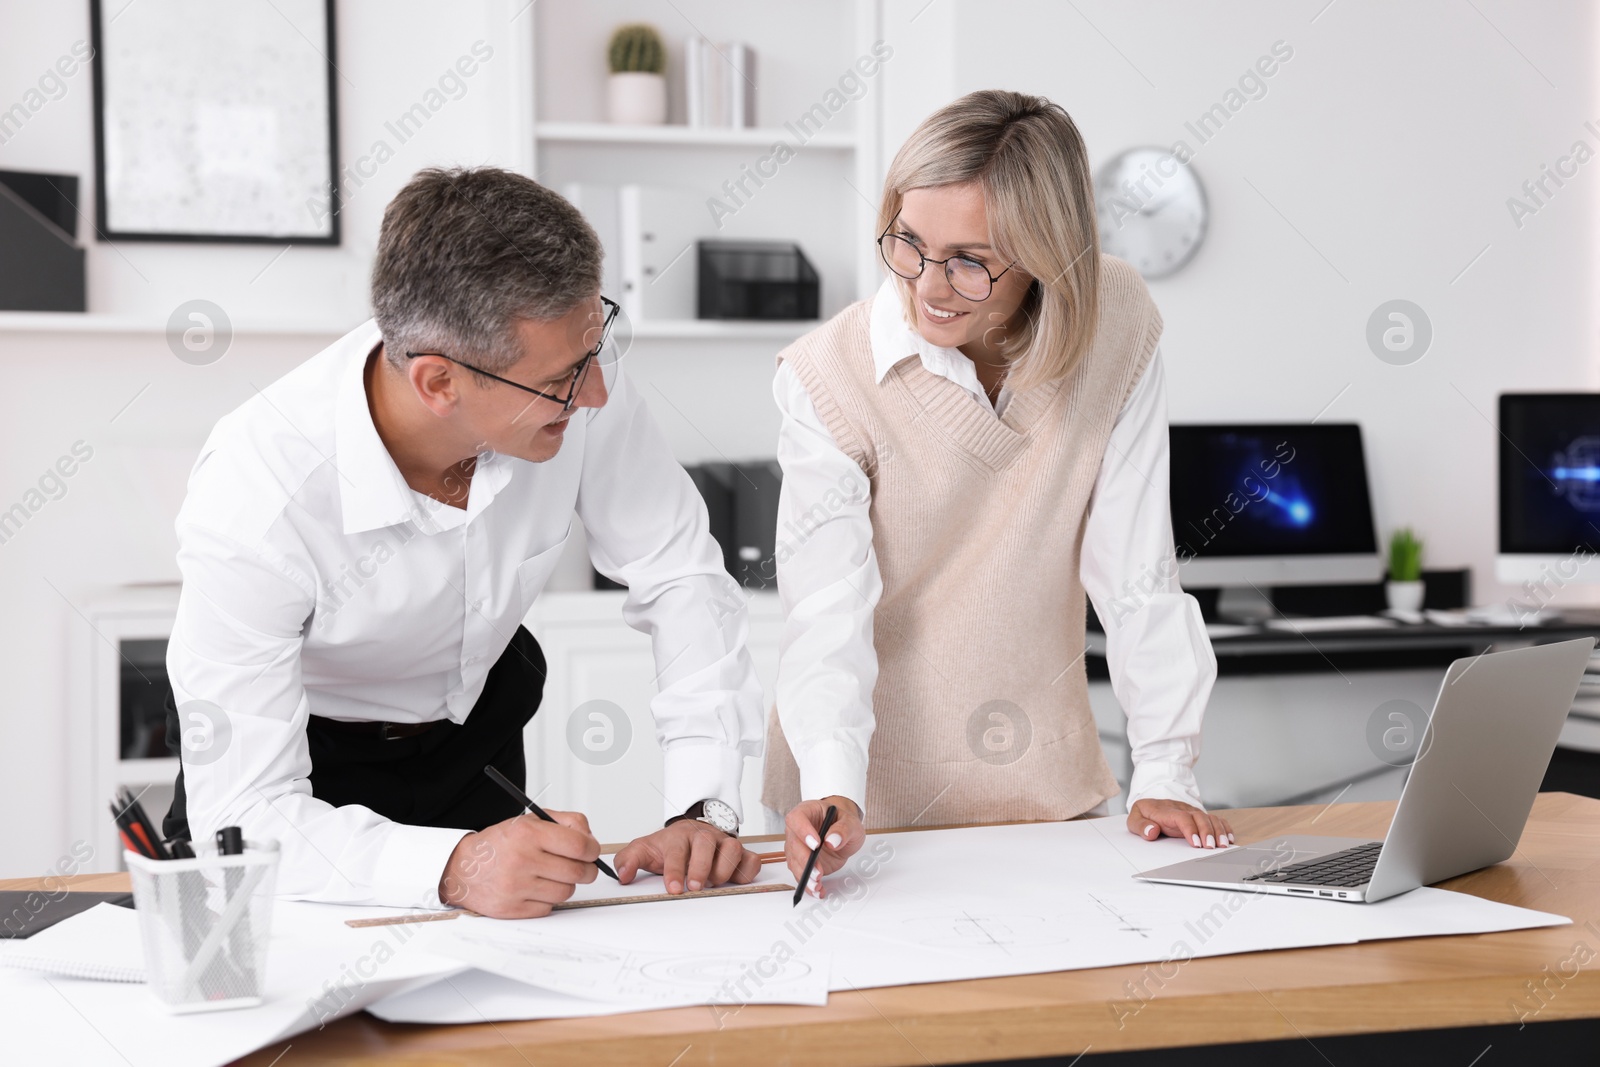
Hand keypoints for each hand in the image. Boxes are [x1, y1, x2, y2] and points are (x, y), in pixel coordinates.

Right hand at [437, 809, 598, 917]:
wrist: (463, 868)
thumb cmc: (500, 844)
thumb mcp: (530, 821)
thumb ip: (566, 822)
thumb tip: (592, 841)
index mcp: (528, 834)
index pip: (579, 846)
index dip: (592, 850)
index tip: (591, 852)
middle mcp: (521, 860)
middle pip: (577, 873)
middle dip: (586, 871)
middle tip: (581, 867)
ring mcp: (516, 887)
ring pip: (565, 892)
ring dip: (565, 885)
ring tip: (551, 876)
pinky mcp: (512, 909)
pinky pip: (548, 908)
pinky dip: (547, 900)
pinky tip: (535, 888)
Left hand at [614, 819, 758, 893]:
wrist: (689, 833)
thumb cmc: (669, 846)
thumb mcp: (645, 850)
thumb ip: (628, 861)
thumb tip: (622, 875)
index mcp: (679, 836)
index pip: (677, 850)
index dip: (675, 870)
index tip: (672, 888)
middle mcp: (704, 836)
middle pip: (706, 844)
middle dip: (701, 867)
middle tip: (694, 886)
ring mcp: (723, 843)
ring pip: (732, 848)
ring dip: (724, 867)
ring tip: (713, 882)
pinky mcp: (740, 854)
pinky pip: (751, 859)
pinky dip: (747, 870)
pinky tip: (736, 880)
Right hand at [785, 796, 865, 898]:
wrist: (842, 832)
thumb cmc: (843, 822)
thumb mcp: (850, 822)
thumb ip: (843, 829)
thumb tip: (832, 840)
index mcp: (806, 812)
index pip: (796, 819)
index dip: (803, 832)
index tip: (816, 845)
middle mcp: (797, 830)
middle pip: (793, 845)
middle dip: (805, 862)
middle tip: (818, 873)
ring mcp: (797, 847)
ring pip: (794, 863)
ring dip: (804, 876)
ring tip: (818, 886)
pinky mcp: (801, 863)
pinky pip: (800, 874)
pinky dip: (808, 885)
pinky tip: (818, 890)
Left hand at [1127, 798, 1233, 848]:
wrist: (1151, 803)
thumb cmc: (1145, 813)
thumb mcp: (1134, 818)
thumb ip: (1141, 825)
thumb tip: (1151, 831)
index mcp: (1166, 811)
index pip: (1182, 818)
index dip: (1190, 830)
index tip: (1195, 844)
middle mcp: (1183, 810)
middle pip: (1199, 817)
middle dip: (1207, 832)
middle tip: (1211, 847)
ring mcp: (1192, 812)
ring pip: (1209, 818)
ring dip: (1218, 831)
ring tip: (1223, 845)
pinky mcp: (1199, 816)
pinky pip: (1215, 819)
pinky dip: (1224, 827)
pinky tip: (1229, 838)